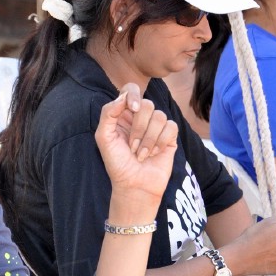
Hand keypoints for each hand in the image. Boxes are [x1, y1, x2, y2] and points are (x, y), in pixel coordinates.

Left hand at [95, 84, 177, 202]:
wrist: (134, 185)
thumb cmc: (117, 163)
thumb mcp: (104, 138)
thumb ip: (108, 113)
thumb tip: (124, 97)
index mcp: (124, 114)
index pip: (131, 89)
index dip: (134, 94)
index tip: (132, 109)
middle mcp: (141, 118)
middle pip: (147, 104)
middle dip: (139, 127)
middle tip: (132, 146)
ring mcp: (157, 127)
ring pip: (160, 116)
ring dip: (149, 139)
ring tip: (141, 154)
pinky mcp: (170, 137)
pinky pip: (171, 127)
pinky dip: (161, 142)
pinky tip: (154, 154)